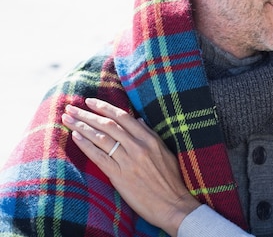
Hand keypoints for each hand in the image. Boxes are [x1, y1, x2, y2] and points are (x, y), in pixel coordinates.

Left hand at [62, 98, 200, 235]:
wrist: (171, 204)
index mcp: (150, 139)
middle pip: (108, 125)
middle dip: (87, 114)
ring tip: (67, 119)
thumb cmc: (170, 179)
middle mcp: (138, 147)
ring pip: (101, 138)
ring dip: (82, 127)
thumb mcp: (165, 151)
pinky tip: (75, 137)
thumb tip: (138, 120)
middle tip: (70, 107)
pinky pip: (99, 157)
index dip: (104, 107)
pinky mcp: (120, 176)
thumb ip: (150, 134)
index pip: (123, 117)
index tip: (89, 102)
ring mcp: (128, 161)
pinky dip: (86, 145)